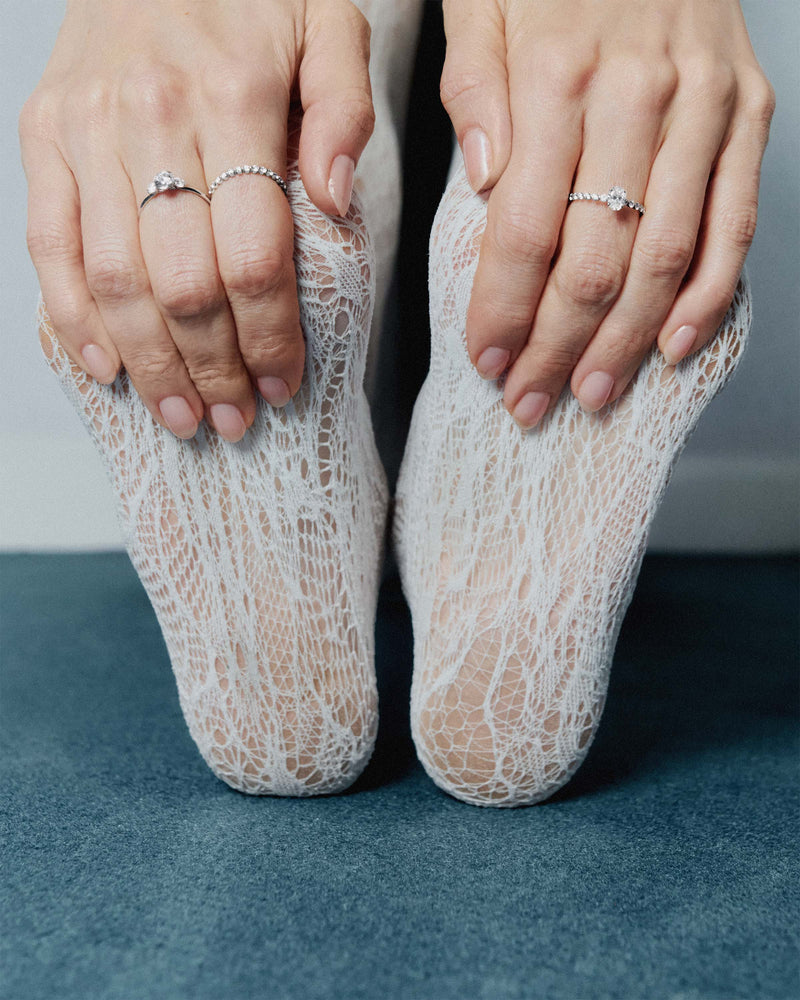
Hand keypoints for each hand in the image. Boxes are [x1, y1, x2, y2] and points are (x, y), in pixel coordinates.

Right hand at [19, 0, 373, 440]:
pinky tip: (106, 367)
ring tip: (181, 416)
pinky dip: (73, 316)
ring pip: (114, 279)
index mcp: (232, 98)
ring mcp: (86, 129)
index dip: (268, 336)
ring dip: (149, 363)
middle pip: (182, 283)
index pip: (253, 256)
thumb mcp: (328, 23)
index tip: (283, 383)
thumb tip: (337, 199)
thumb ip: (346, 108)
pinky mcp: (44, 134)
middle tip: (234, 419)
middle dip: (212, 367)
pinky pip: (48, 244)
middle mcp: (150, 118)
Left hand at [441, 0, 774, 427]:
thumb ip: (473, 87)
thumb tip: (481, 176)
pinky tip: (673, 346)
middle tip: (529, 400)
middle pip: (593, 260)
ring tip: (592, 392)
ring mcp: (702, 109)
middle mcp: (636, 98)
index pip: (523, 229)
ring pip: (663, 257)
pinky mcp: (748, 113)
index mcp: (556, 76)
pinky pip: (734, 223)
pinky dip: (708, 295)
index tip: (487, 360)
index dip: (503, 309)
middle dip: (556, 345)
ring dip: (625, 340)